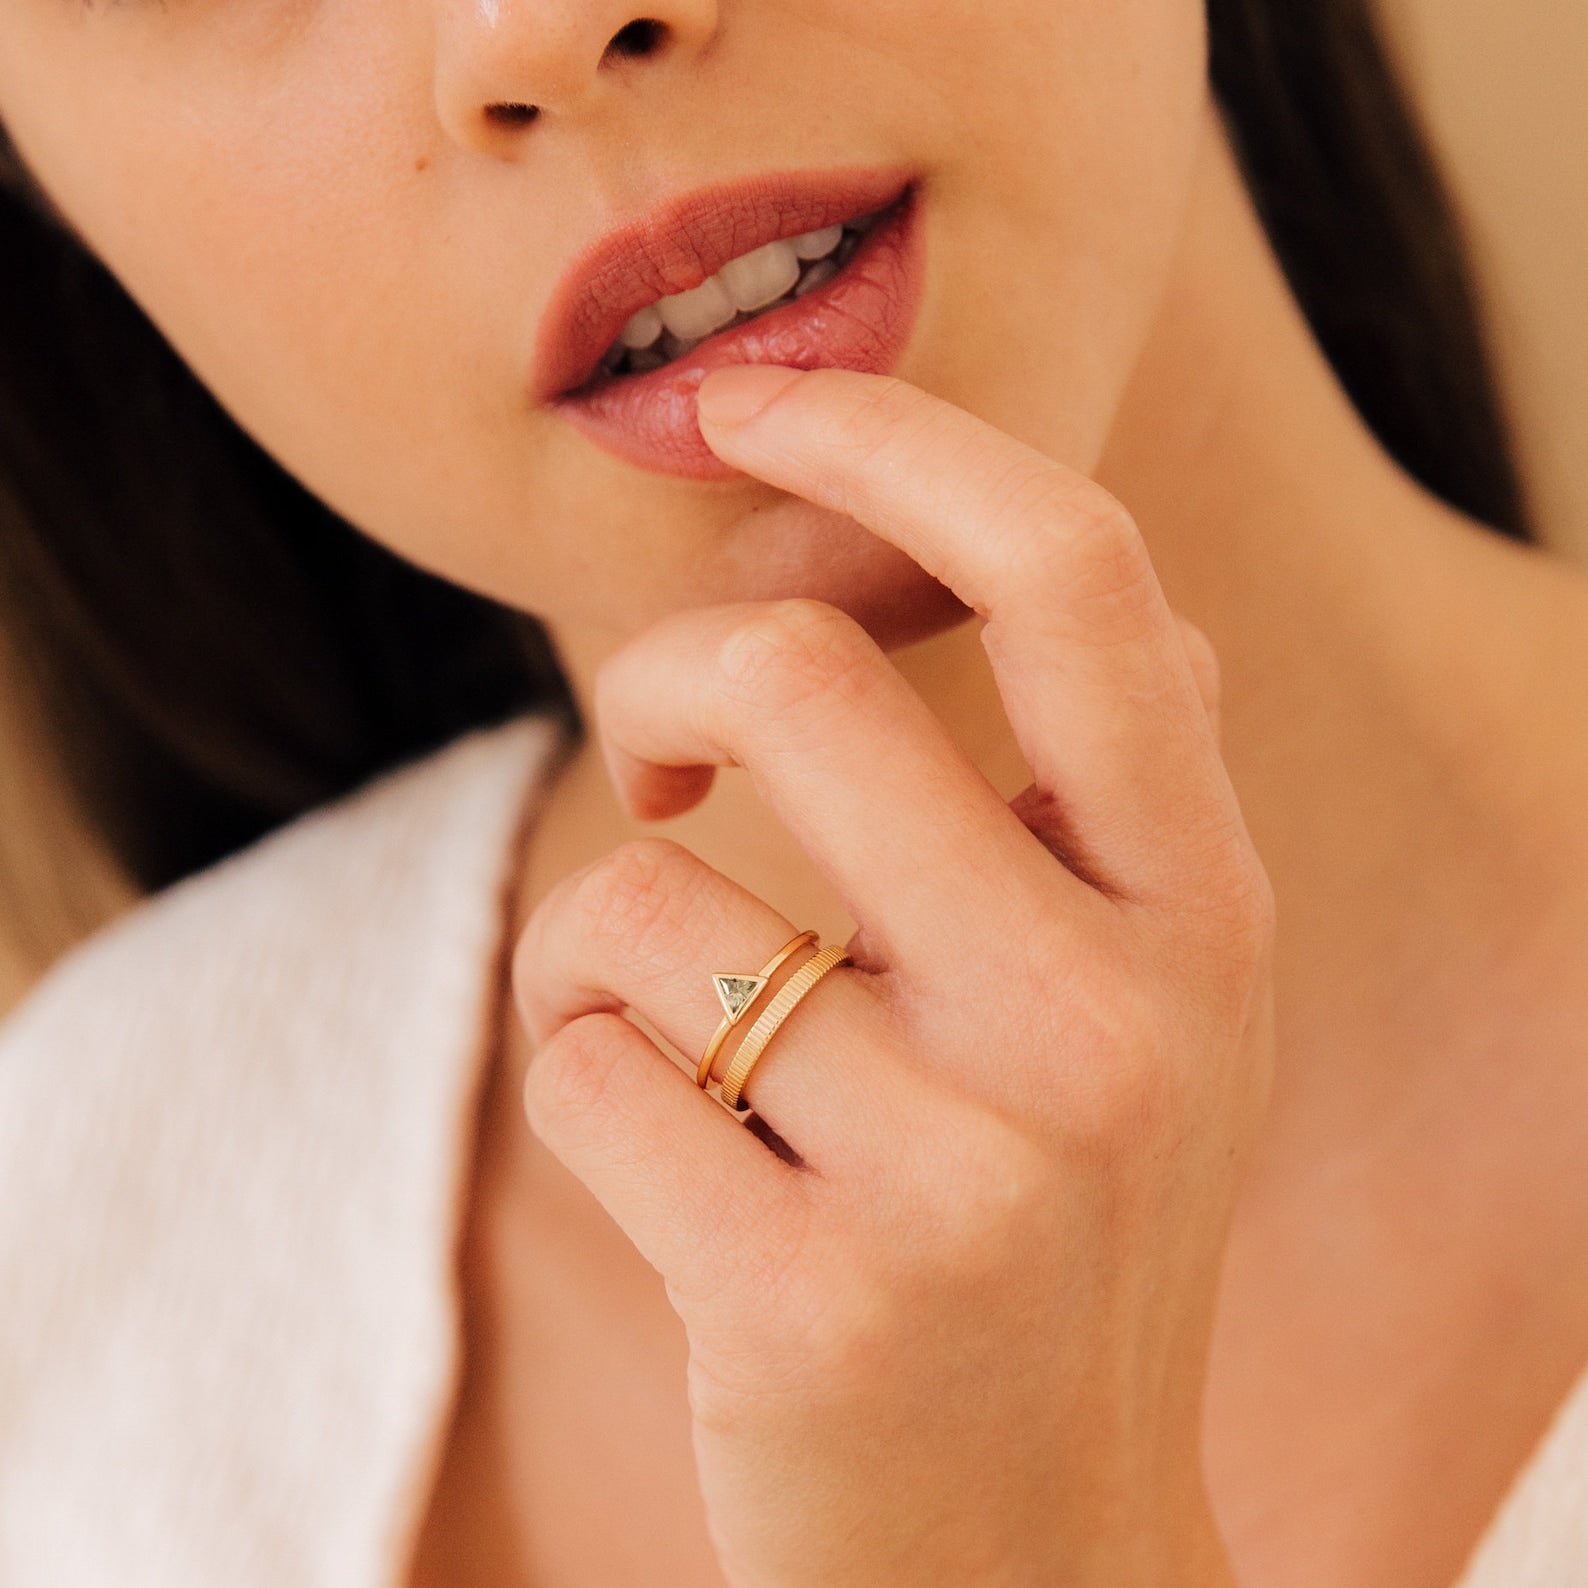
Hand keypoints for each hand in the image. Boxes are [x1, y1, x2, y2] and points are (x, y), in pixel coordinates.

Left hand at [513, 366, 1274, 1587]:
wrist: (1026, 1556)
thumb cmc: (1054, 1238)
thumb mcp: (1151, 1015)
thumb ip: (1117, 806)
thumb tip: (1092, 583)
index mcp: (1203, 915)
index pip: (1076, 576)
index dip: (897, 442)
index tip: (755, 409)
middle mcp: (1116, 1024)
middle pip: (801, 685)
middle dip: (662, 678)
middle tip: (657, 764)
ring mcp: (971, 1175)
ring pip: (641, 899)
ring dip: (597, 939)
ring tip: (662, 1023)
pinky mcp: (809, 1305)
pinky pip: (587, 1061)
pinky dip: (575, 1065)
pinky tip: (661, 1154)